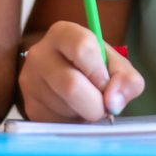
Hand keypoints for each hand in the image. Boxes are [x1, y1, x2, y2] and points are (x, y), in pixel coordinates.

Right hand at [18, 20, 143, 122]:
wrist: (62, 74)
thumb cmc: (93, 66)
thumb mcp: (115, 65)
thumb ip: (126, 79)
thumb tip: (114, 102)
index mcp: (63, 33)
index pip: (82, 48)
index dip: (100, 73)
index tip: (106, 85)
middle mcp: (40, 54)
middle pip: (71, 85)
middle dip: (95, 103)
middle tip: (103, 105)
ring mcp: (30, 82)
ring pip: (64, 107)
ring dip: (84, 114)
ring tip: (86, 104)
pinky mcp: (29, 107)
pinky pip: (55, 122)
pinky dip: (72, 122)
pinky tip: (74, 111)